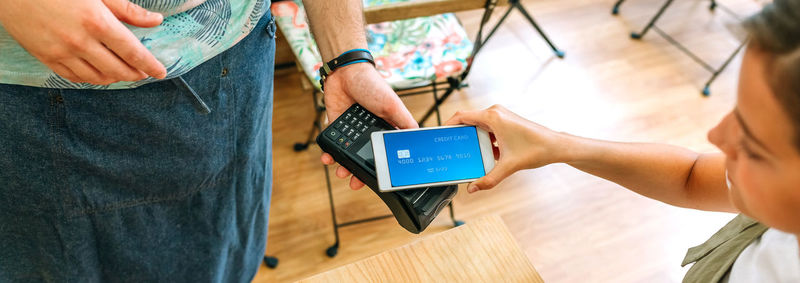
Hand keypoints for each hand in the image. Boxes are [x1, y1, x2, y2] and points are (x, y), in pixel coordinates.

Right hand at [0, 0, 166, 84]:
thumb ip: (127, 9)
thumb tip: (155, 21)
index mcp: (97, 22)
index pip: (133, 52)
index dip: (150, 65)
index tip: (161, 72)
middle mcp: (81, 42)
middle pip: (118, 69)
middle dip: (135, 74)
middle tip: (144, 73)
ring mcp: (62, 53)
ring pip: (97, 77)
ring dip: (115, 78)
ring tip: (124, 73)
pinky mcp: (46, 58)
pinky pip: (75, 77)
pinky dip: (92, 79)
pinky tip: (99, 74)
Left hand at [319, 63, 416, 189]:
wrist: (345, 72)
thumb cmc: (373, 85)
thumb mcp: (393, 105)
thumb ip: (404, 123)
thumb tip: (417, 139)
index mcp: (385, 128)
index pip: (385, 153)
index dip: (382, 167)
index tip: (379, 179)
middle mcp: (369, 131)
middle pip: (365, 158)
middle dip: (360, 173)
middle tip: (355, 183)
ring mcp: (352, 130)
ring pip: (348, 154)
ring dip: (344, 166)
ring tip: (340, 172)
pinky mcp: (337, 125)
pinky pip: (333, 144)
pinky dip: (330, 153)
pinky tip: (328, 158)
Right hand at [445, 105, 569, 192]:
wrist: (556, 146)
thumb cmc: (536, 149)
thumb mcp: (509, 166)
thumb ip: (489, 178)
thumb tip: (473, 188)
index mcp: (493, 116)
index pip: (461, 116)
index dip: (448, 125)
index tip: (439, 135)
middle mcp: (496, 112)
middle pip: (468, 122)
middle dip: (459, 136)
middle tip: (450, 149)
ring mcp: (501, 117)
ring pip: (479, 127)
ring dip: (473, 140)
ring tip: (466, 154)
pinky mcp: (506, 123)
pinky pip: (488, 130)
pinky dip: (484, 141)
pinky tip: (485, 155)